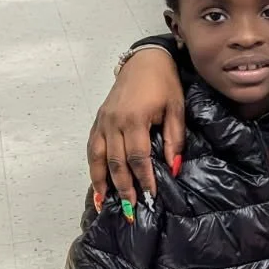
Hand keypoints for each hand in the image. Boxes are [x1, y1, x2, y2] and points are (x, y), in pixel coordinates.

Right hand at [87, 46, 184, 205]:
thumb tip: (173, 167)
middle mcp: (114, 122)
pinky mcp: (98, 119)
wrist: (145, 59)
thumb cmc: (164, 82)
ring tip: (107, 202)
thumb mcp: (176, 108)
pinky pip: (92, 147)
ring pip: (98, 157)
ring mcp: (103, 120)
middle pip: (116, 162)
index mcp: (135, 119)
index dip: (144, 179)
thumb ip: (174, 139)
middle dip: (123, 187)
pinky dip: (93, 166)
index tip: (151, 196)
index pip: (138, 157)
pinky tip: (97, 182)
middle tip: (131, 209)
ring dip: (101, 181)